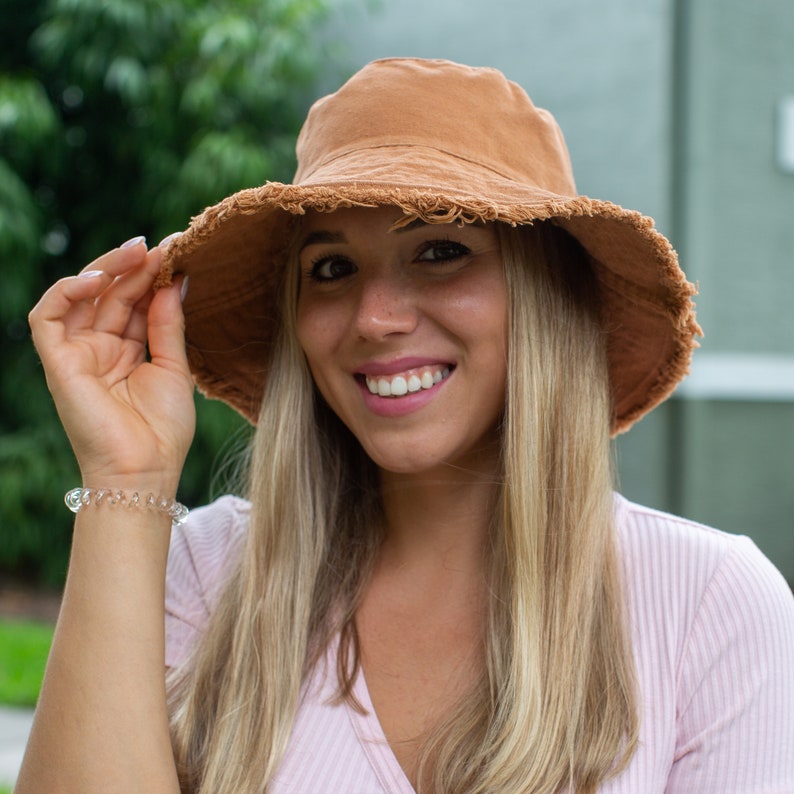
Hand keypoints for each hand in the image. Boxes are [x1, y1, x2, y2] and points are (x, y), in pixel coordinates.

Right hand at [29, 238, 195, 489]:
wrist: (144, 469)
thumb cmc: (163, 428)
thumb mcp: (174, 368)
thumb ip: (169, 324)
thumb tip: (176, 280)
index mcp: (128, 351)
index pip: (136, 302)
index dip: (152, 276)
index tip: (178, 251)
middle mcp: (100, 349)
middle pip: (112, 295)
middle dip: (134, 267)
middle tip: (160, 245)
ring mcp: (78, 354)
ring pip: (81, 297)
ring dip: (106, 270)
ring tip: (137, 252)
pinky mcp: (57, 363)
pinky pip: (47, 319)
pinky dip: (66, 293)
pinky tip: (97, 281)